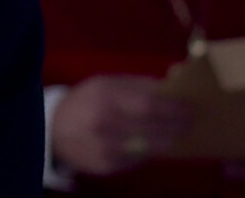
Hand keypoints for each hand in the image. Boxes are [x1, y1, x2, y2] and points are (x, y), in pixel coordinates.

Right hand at [51, 74, 194, 175]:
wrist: (54, 129)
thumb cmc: (88, 100)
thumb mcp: (109, 83)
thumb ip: (142, 84)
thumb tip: (177, 80)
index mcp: (104, 97)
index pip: (148, 105)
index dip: (173, 109)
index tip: (191, 108)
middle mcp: (103, 123)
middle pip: (152, 129)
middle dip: (177, 126)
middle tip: (190, 122)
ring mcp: (104, 147)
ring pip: (149, 148)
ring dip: (168, 141)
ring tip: (178, 133)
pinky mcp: (105, 166)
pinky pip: (138, 160)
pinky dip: (150, 151)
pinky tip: (155, 144)